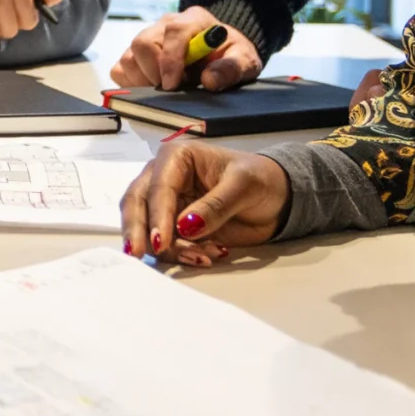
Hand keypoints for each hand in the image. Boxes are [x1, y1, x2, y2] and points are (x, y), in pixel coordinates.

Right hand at [107, 8, 261, 93]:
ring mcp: (148, 37)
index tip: (172, 84)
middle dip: (153, 72)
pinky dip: (130, 82)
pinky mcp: (137, 53)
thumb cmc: (230, 54)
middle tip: (172, 89)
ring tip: (165, 87)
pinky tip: (151, 86)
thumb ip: (231, 68)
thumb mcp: (244, 61)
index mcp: (193, 20)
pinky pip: (120, 68)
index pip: (173, 32)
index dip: (170, 59)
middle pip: (142, 42)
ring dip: (142, 79)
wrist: (221, 51)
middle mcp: (166, 24)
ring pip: (128, 56)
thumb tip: (209, 80)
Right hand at [118, 140, 289, 266]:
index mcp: (176, 158)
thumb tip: (185, 226)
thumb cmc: (260, 180)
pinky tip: (205, 257)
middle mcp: (164, 178)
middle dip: (137, 231)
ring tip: (202, 258)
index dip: (156, 216)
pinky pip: (166, 244)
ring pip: (148, 228)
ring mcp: (168, 204)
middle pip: (136, 204)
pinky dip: (181, 255)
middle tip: (138, 254)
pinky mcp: (175, 227)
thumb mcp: (243, 186)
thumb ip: (215, 205)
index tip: (160, 242)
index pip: (158, 187)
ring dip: (169, 249)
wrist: (277, 199)